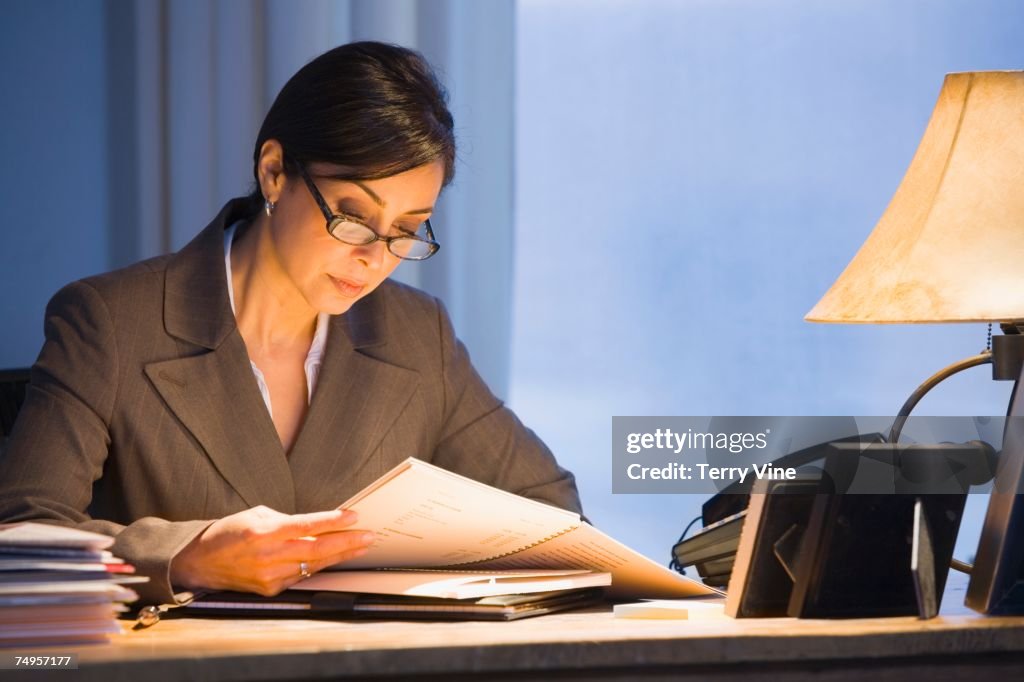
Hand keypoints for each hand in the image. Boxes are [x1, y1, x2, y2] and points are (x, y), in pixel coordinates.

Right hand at [169, 505, 373, 595]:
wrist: (200, 562)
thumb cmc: (228, 532)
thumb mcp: (256, 515)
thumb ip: (286, 520)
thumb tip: (315, 524)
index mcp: (265, 531)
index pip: (308, 525)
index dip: (334, 521)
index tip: (355, 516)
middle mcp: (268, 555)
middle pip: (317, 548)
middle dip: (347, 542)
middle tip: (369, 536)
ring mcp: (269, 575)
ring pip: (313, 565)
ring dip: (339, 555)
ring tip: (360, 546)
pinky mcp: (269, 589)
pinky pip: (301, 576)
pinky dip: (319, 566)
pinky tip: (335, 558)